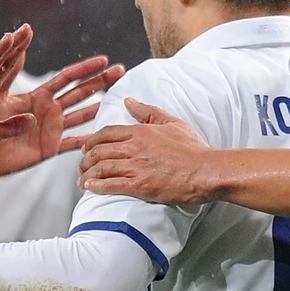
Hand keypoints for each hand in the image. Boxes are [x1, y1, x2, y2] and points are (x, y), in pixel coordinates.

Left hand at [0, 56, 125, 180]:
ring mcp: (50, 129)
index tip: (104, 59)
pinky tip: (102, 136)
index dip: (85, 69)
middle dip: (100, 82)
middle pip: (80, 93)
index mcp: (38, 95)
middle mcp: (48, 110)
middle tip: (122, 71)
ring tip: (117, 100)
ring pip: (81, 115)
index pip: (67, 78)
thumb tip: (15, 41)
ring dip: (98, 107)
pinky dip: (87, 141)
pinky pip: (72, 144)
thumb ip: (8, 72)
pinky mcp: (48, 149)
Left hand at [78, 98, 217, 204]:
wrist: (207, 170)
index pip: (106, 133)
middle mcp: (135, 147)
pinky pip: (111, 185)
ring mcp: (137, 166)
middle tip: (83, 167)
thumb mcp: (172, 123)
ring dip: (88, 175)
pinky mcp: (140, 186)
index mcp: (141, 131)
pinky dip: (97, 187)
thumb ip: (148, 111)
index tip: (87, 148)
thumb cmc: (194, 149)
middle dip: (86, 160)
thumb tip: (129, 101)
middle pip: (99, 151)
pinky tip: (90, 189)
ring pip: (101, 168)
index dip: (92, 141)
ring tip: (83, 181)